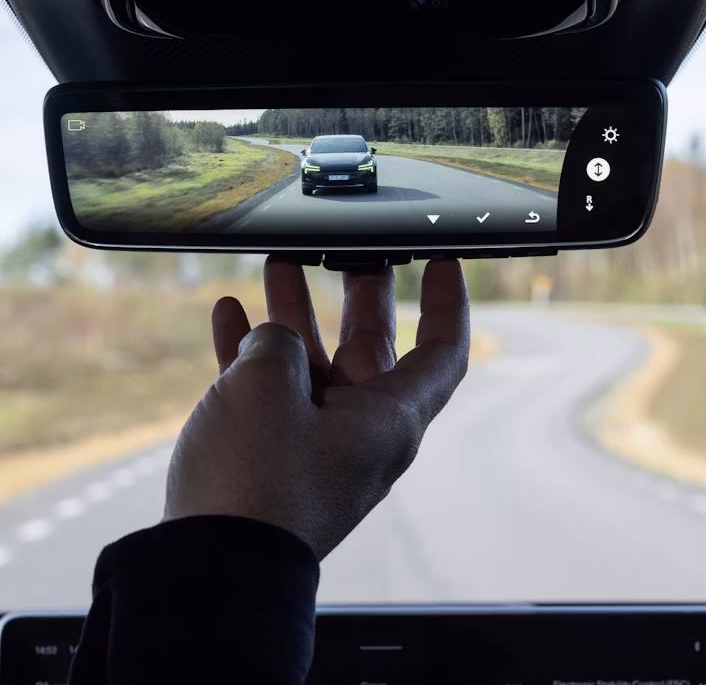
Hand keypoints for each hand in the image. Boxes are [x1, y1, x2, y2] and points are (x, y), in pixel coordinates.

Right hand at [163, 258, 469, 559]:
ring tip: (278, 265)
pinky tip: (229, 315)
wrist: (206, 570)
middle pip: (371, 348)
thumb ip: (277, 344)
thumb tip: (271, 339)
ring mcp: (314, 443)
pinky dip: (251, 352)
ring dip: (294, 315)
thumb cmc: (253, 481)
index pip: (441, 352)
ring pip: (313, 363)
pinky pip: (270, 391)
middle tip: (349, 251)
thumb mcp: (266, 386)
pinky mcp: (272, 456)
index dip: (447, 304)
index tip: (442, 263)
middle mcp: (359, 430)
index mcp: (386, 418)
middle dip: (358, 295)